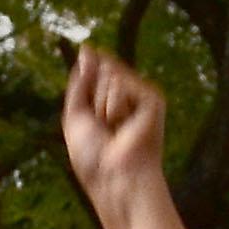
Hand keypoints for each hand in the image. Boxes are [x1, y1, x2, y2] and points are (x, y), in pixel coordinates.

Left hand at [58, 44, 171, 212]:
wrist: (113, 178)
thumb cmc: (93, 157)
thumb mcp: (75, 117)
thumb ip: (79, 83)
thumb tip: (88, 50)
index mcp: (110, 103)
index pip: (95, 72)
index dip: (87, 77)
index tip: (88, 87)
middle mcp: (129, 97)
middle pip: (101, 71)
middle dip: (93, 100)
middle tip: (103, 128)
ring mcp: (142, 97)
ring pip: (111, 76)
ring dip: (103, 106)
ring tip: (113, 130)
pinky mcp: (153, 100)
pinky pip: (122, 83)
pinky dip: (115, 105)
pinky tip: (124, 125)